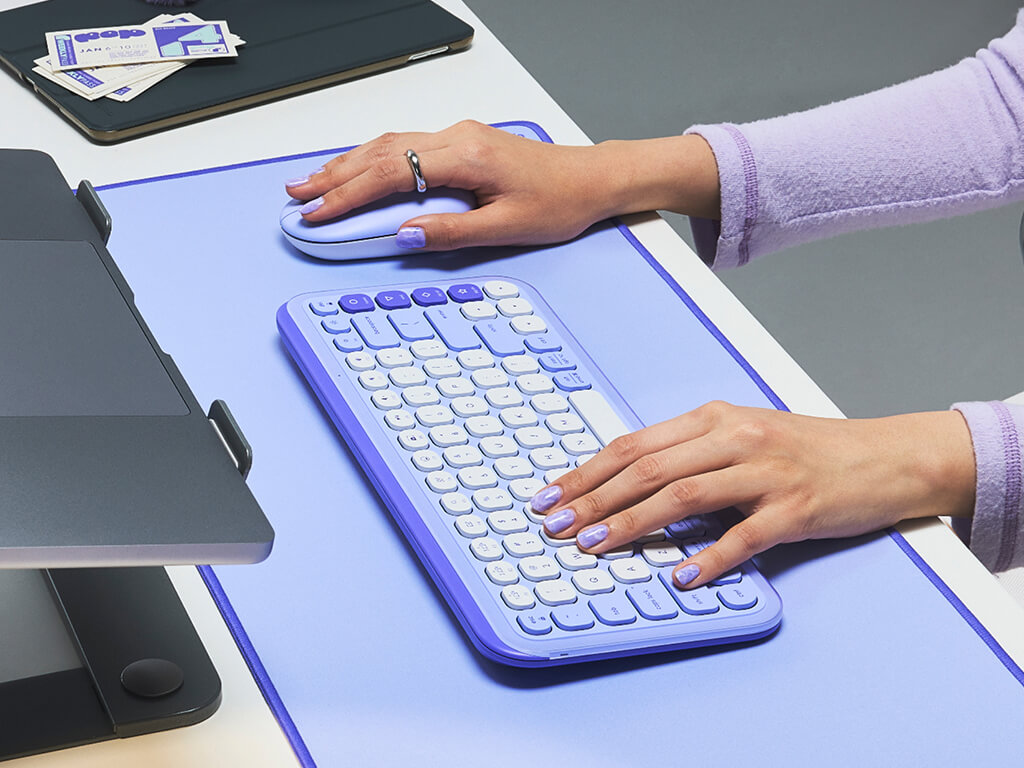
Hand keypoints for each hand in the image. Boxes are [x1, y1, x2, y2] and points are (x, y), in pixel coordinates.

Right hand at [283, 120, 720, 250]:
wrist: (592, 179)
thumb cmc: (559, 201)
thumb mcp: (507, 227)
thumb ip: (451, 231)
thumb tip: (404, 234)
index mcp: (464, 157)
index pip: (390, 173)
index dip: (348, 195)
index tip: (318, 213)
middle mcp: (456, 138)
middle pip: (379, 153)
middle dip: (334, 177)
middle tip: (298, 197)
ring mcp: (457, 137)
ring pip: (388, 144)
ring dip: (348, 164)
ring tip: (313, 183)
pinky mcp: (462, 143)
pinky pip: (404, 145)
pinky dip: (372, 159)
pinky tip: (356, 169)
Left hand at [529, 401, 975, 588]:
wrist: (882, 458)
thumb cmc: (804, 449)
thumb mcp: (740, 435)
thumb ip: (688, 453)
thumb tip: (624, 484)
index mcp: (714, 419)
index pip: (634, 445)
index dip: (587, 472)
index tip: (551, 496)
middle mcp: (735, 438)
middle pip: (649, 468)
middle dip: (594, 499)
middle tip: (557, 526)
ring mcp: (767, 471)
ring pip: (685, 495)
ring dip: (634, 523)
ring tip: (597, 546)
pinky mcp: (797, 508)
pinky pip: (746, 535)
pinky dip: (711, 557)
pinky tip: (683, 575)